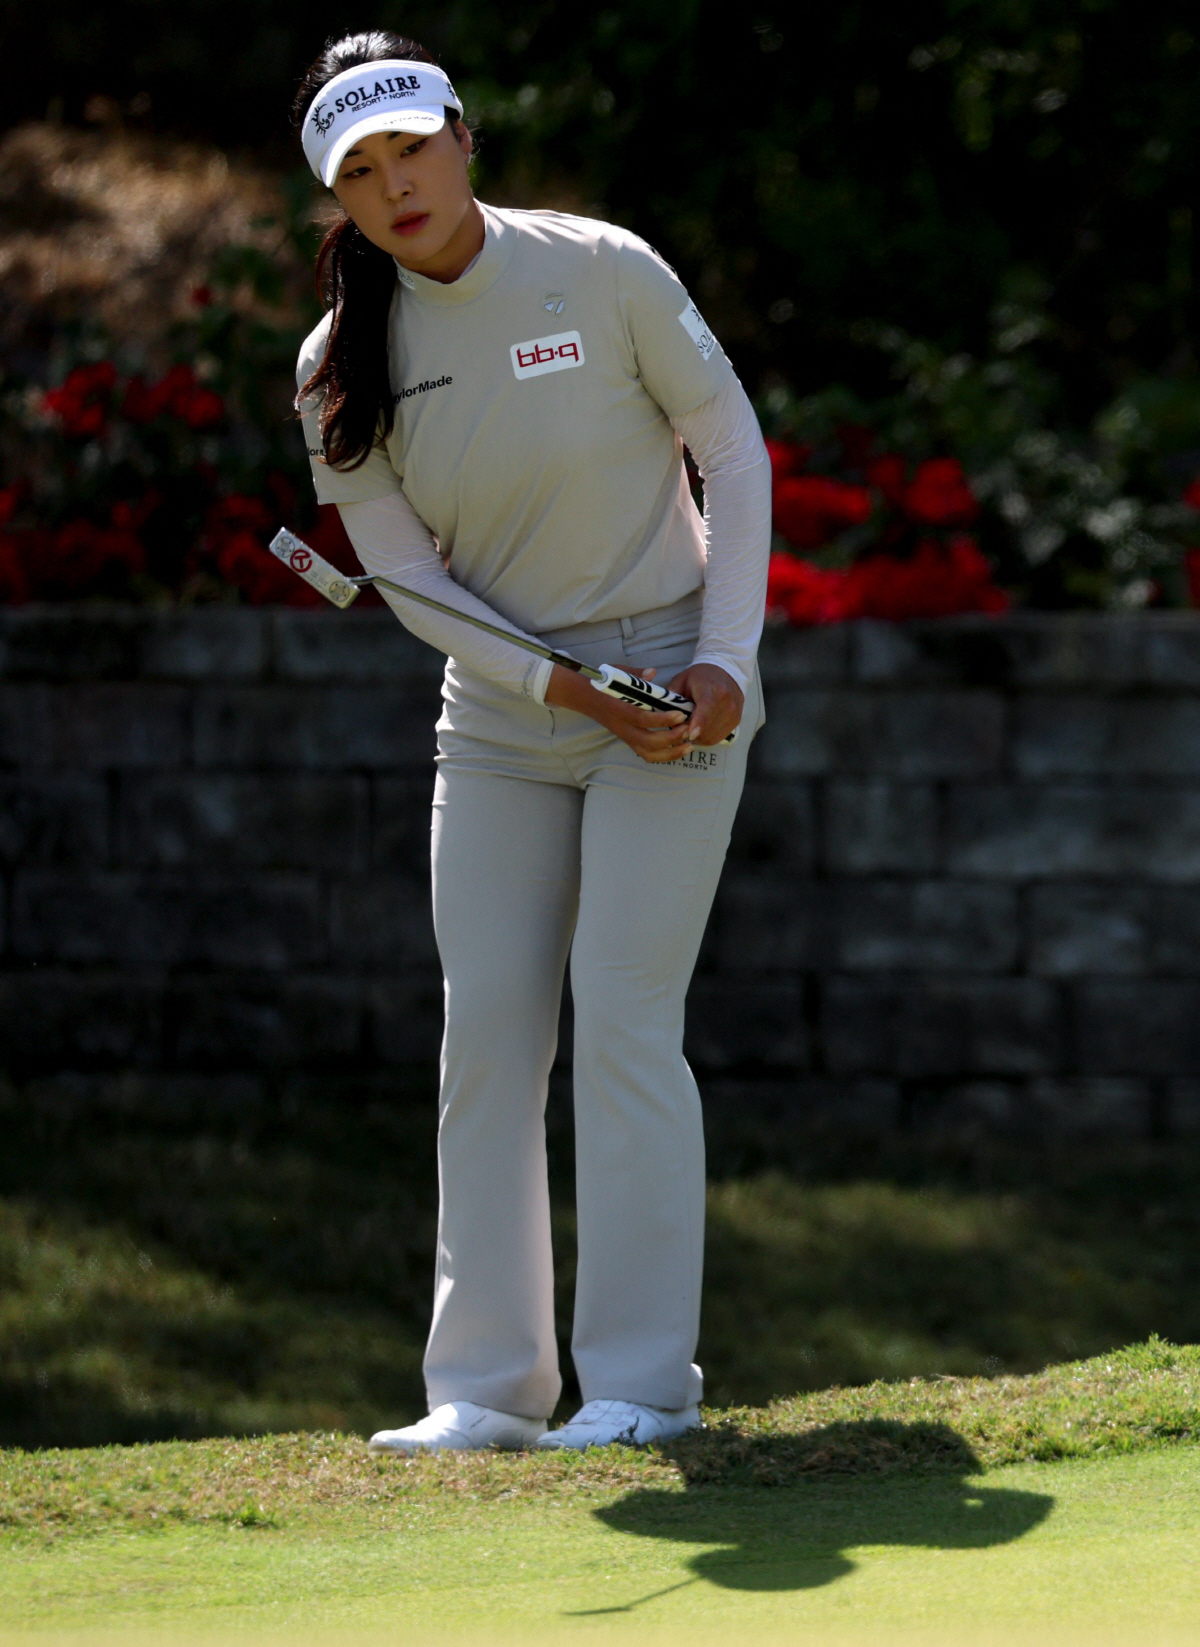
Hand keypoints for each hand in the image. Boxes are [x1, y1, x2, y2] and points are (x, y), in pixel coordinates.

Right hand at [543, 664, 693, 762]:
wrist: (584, 696)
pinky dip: (663, 756)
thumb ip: (636, 674)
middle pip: (648, 741)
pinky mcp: (627, 741)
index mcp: (619, 709)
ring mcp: (624, 736)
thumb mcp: (617, 672)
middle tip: (688, 731)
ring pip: (648, 753)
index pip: (642, 718)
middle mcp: (621, 727)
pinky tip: (678, 750)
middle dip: (671, 739)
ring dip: (670, 753)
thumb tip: (653, 673)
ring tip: (688, 746)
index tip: (679, 714)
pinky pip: (646, 754)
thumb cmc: (603, 682)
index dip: (662, 719)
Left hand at [666, 663, 743, 745]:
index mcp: (713, 690)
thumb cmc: (699, 676)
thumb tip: (664, 720)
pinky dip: (706, 738)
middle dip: (691, 733)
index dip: (698, 724)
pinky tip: (699, 730)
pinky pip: (718, 737)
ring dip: (698, 738)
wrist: (726, 670)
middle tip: (679, 729)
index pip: (707, 710)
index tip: (690, 735)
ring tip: (689, 729)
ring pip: (712, 736)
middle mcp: (728, 702)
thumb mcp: (681, 681)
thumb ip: (672, 699)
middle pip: (708, 727)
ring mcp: (734, 713)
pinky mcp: (736, 721)